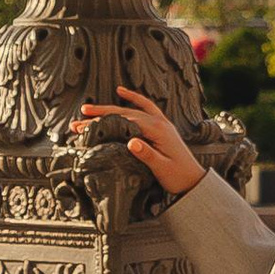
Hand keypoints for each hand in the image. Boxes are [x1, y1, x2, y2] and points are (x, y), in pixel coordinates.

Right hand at [75, 84, 203, 197]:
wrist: (194, 181)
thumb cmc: (178, 176)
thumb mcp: (161, 168)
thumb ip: (147, 155)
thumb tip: (130, 143)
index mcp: (158, 130)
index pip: (125, 121)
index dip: (103, 121)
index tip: (84, 125)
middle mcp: (159, 123)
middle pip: (125, 113)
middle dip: (101, 113)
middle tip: (80, 115)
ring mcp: (161, 123)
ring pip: (132, 110)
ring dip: (111, 108)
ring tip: (90, 108)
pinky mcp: (161, 127)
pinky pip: (145, 107)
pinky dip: (133, 99)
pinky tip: (122, 92)